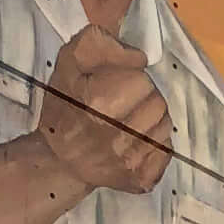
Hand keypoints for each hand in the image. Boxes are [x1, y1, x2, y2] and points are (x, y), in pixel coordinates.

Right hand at [37, 25, 172, 197]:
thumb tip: (139, 57)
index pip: (143, 81)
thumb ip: (98, 44)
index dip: (131, 78)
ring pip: (165, 127)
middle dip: (145, 98)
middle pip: (158, 104)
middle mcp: (116, 135)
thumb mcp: (68, 64)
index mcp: (99, 104)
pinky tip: (137, 140)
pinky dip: (156, 143)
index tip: (117, 85)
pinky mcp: (139, 179)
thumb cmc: (64, 110)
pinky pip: (165, 152)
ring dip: (152, 119)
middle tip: (126, 103)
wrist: (58, 160)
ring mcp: (129, 161)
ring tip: (131, 121)